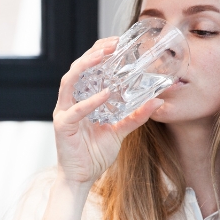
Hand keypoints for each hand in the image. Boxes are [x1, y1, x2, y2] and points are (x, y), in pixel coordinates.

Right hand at [52, 38, 164, 184]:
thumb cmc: (95, 153)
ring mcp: (64, 112)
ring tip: (102, 56)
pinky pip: (76, 110)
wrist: (82, 177)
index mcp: (82, 98)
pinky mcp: (62, 126)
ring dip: (85, 66)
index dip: (99, 51)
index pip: (88, 67)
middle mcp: (71, 101)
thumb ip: (136, 116)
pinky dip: (90, 101)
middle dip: (93, 53)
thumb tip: (156, 101)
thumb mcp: (120, 130)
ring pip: (69, 81)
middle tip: (113, 44)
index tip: (118, 41)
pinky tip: (104, 94)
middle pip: (77, 68)